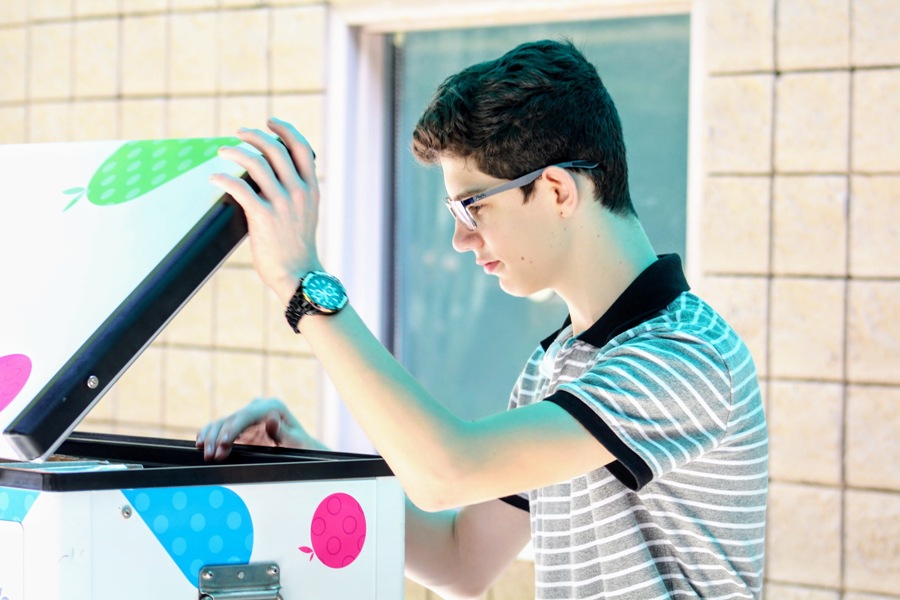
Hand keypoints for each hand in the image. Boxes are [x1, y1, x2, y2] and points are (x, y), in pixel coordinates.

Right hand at [196, 397, 326, 460]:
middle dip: (218, 437)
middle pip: (232, 418)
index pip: (247, 415)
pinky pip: (221, 428)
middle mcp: (258, 407)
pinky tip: (200, 443)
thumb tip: (271, 419)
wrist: (300, 449)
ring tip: (205, 453)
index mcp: (273, 406)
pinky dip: (209, 434)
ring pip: (223, 422)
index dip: (233, 429)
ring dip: (210, 437)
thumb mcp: (296, 441)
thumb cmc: (301, 446)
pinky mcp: (240, 426)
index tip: (223, 444)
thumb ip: (283, 432)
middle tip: (211, 455)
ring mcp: (248, 416)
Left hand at [210, 117, 322, 304]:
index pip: (301, 148)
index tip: (270, 121)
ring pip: (256, 164)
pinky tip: (215, 177)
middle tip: (239, 133)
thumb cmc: (297, 247)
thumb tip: (273, 172)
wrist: (298, 275)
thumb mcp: (306, 214)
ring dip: (235, 152)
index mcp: (311, 189)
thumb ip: (296, 191)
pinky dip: (224, 178)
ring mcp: (282, 204)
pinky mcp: (264, 218)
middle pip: (276, 149)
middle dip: (254, 135)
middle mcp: (299, 192)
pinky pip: (240, 188)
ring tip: (223, 151)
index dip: (285, 129)